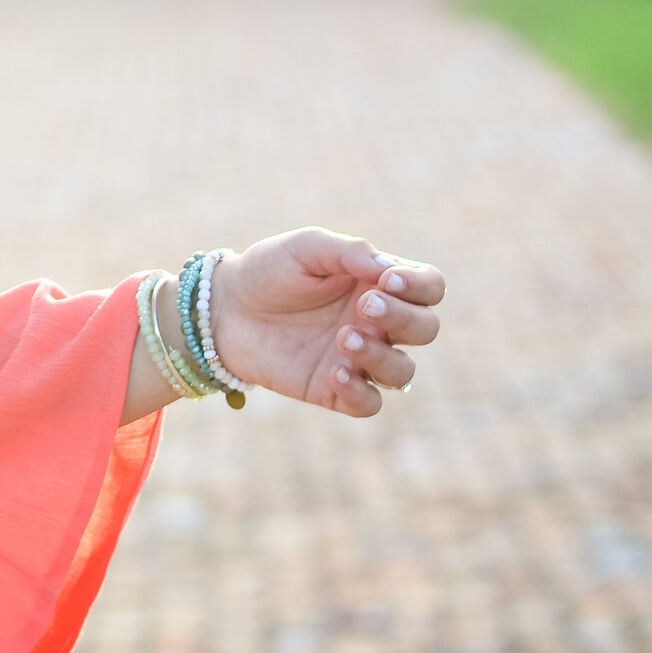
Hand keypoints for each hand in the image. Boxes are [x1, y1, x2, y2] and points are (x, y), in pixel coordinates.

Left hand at [206, 227, 444, 417]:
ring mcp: (358, 358)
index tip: (388, 280)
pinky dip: (361, 392)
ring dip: (382, 356)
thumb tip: (391, 270)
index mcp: (378, 285)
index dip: (421, 286)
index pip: (429, 288)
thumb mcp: (307, 248)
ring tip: (343, 337)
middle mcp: (377, 324)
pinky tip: (335, 371)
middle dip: (404, 319)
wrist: (222, 309)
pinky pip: (370, 404)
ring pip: (403, 372)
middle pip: (425, 329)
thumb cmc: (268, 271)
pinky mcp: (334, 389)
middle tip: (365, 306)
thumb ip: (351, 252)